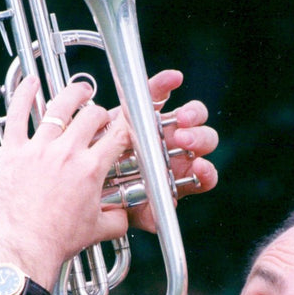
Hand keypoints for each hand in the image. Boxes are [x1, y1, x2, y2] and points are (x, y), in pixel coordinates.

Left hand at [0, 77, 131, 290]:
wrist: (25, 250)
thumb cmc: (58, 242)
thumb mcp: (98, 231)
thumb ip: (118, 218)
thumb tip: (125, 214)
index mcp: (91, 170)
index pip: (118, 135)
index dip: (126, 126)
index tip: (125, 125)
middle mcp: (67, 154)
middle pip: (92, 116)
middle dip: (101, 112)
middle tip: (100, 116)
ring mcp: (39, 150)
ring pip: (59, 108)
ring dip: (74, 96)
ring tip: (80, 92)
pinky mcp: (14, 152)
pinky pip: (18, 115)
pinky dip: (24, 95)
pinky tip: (31, 83)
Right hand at [122, 69, 218, 233]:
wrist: (86, 177)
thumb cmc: (113, 198)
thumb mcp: (131, 211)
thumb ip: (149, 216)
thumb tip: (162, 216)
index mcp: (179, 177)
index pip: (205, 175)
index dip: (207, 172)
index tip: (199, 169)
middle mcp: (177, 151)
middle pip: (204, 141)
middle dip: (199, 140)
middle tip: (185, 141)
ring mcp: (166, 128)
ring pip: (192, 115)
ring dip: (192, 115)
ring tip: (181, 120)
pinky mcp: (148, 107)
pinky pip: (160, 92)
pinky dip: (167, 83)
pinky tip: (173, 79)